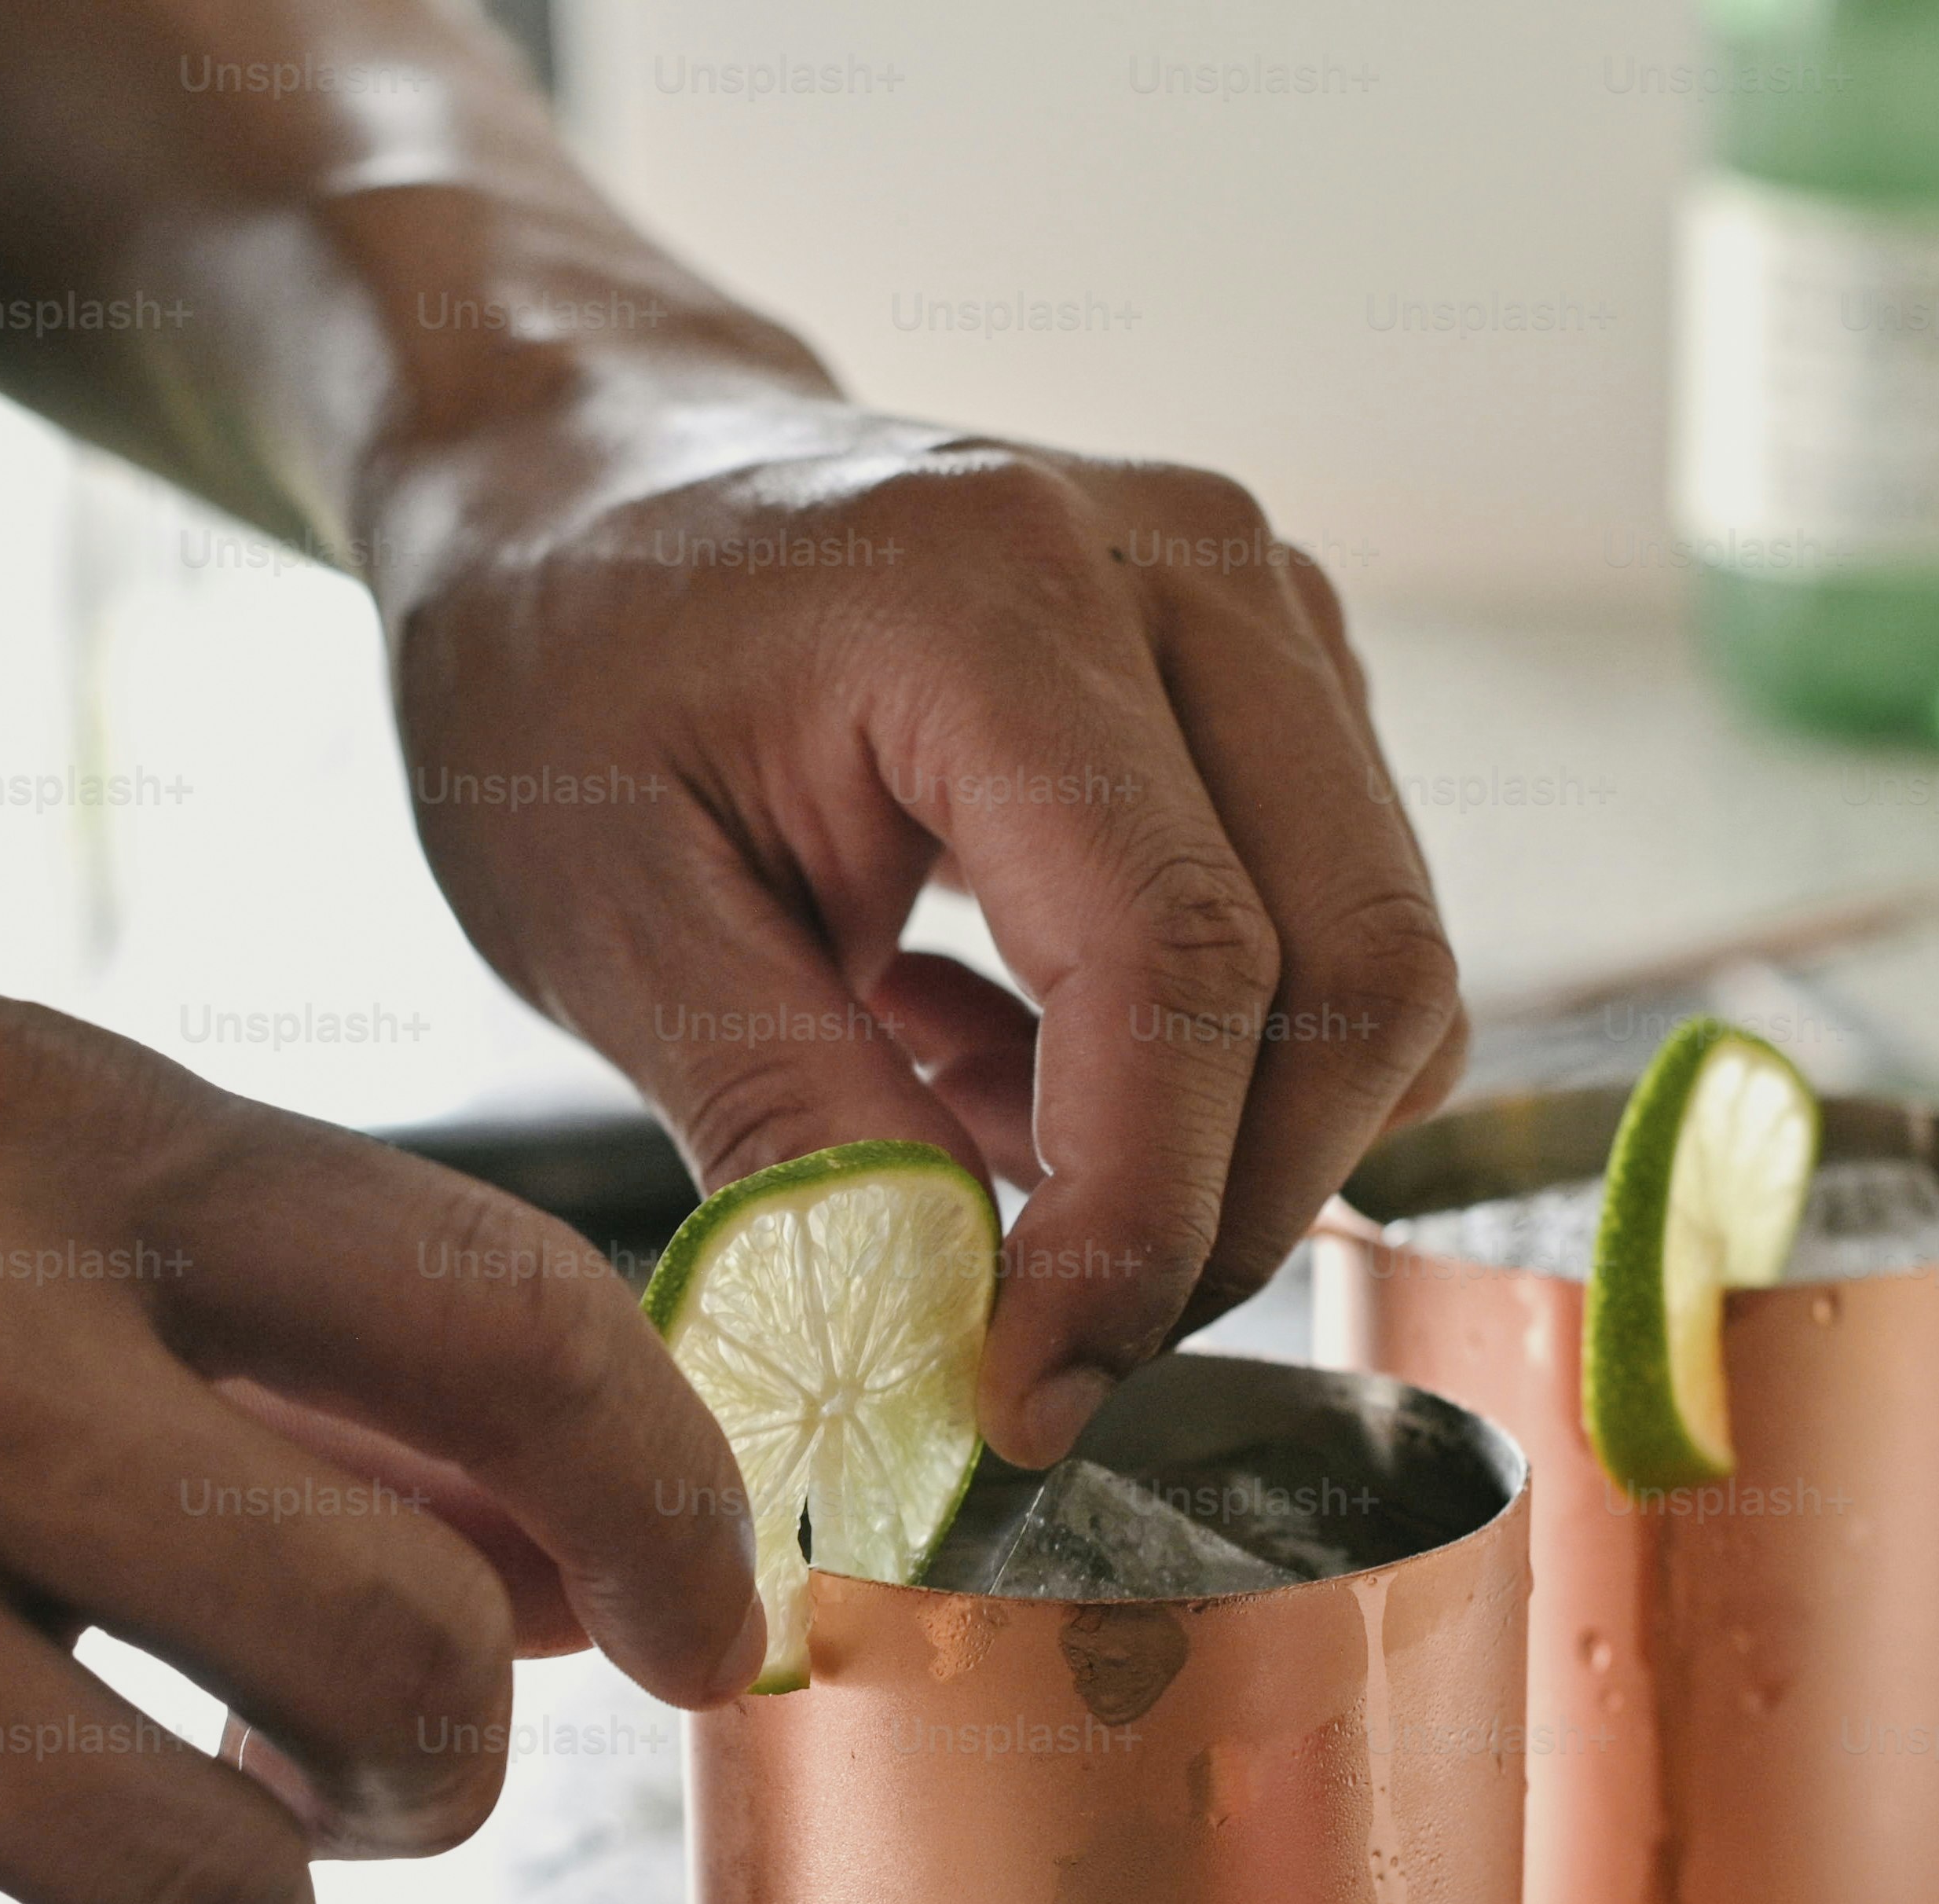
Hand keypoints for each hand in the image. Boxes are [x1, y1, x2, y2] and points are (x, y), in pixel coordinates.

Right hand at [0, 996, 760, 1903]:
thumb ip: (234, 1324)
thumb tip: (539, 1543)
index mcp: (27, 1135)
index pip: (504, 1322)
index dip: (669, 1516)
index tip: (696, 1635)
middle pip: (401, 1656)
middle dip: (430, 1775)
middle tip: (337, 1783)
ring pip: (226, 1892)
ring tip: (136, 1899)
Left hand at [380, 391, 1467, 1467]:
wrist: (582, 470)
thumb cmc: (557, 663)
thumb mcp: (602, 917)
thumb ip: (789, 1127)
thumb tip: (948, 1334)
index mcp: (992, 599)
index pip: (1180, 964)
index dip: (1137, 1223)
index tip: (1028, 1397)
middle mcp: (1183, 571)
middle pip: (1357, 972)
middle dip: (1222, 1219)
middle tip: (1034, 1350)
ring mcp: (1259, 610)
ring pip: (1382, 973)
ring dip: (1223, 1150)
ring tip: (964, 1150)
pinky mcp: (1276, 678)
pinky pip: (1334, 936)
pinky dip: (1212, 1072)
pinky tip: (997, 1060)